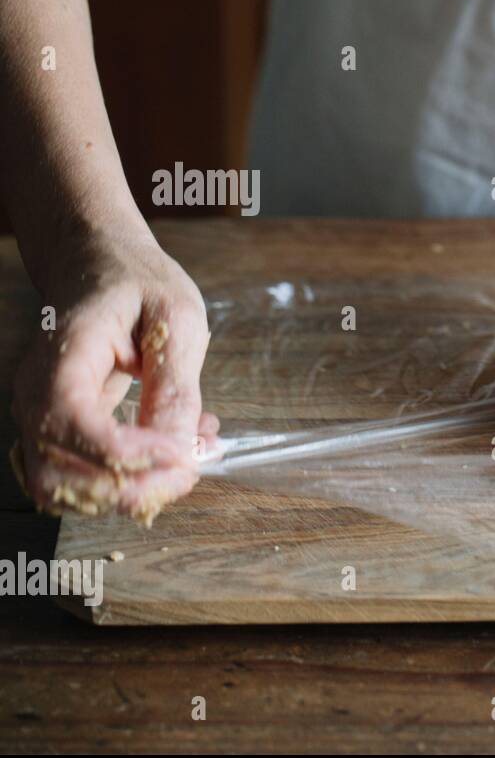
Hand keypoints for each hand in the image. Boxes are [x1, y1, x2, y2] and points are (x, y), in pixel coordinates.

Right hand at [10, 225, 217, 524]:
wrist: (102, 266)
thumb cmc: (139, 284)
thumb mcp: (176, 317)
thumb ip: (175, 383)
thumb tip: (179, 448)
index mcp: (62, 355)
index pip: (70, 424)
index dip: (125, 453)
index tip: (181, 453)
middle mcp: (36, 395)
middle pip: (61, 476)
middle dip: (134, 488)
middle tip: (194, 463)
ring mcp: (41, 419)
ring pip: (69, 492)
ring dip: (135, 491)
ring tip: (191, 452)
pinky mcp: (60, 435)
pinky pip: (83, 482)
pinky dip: (130, 483)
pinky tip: (173, 451)